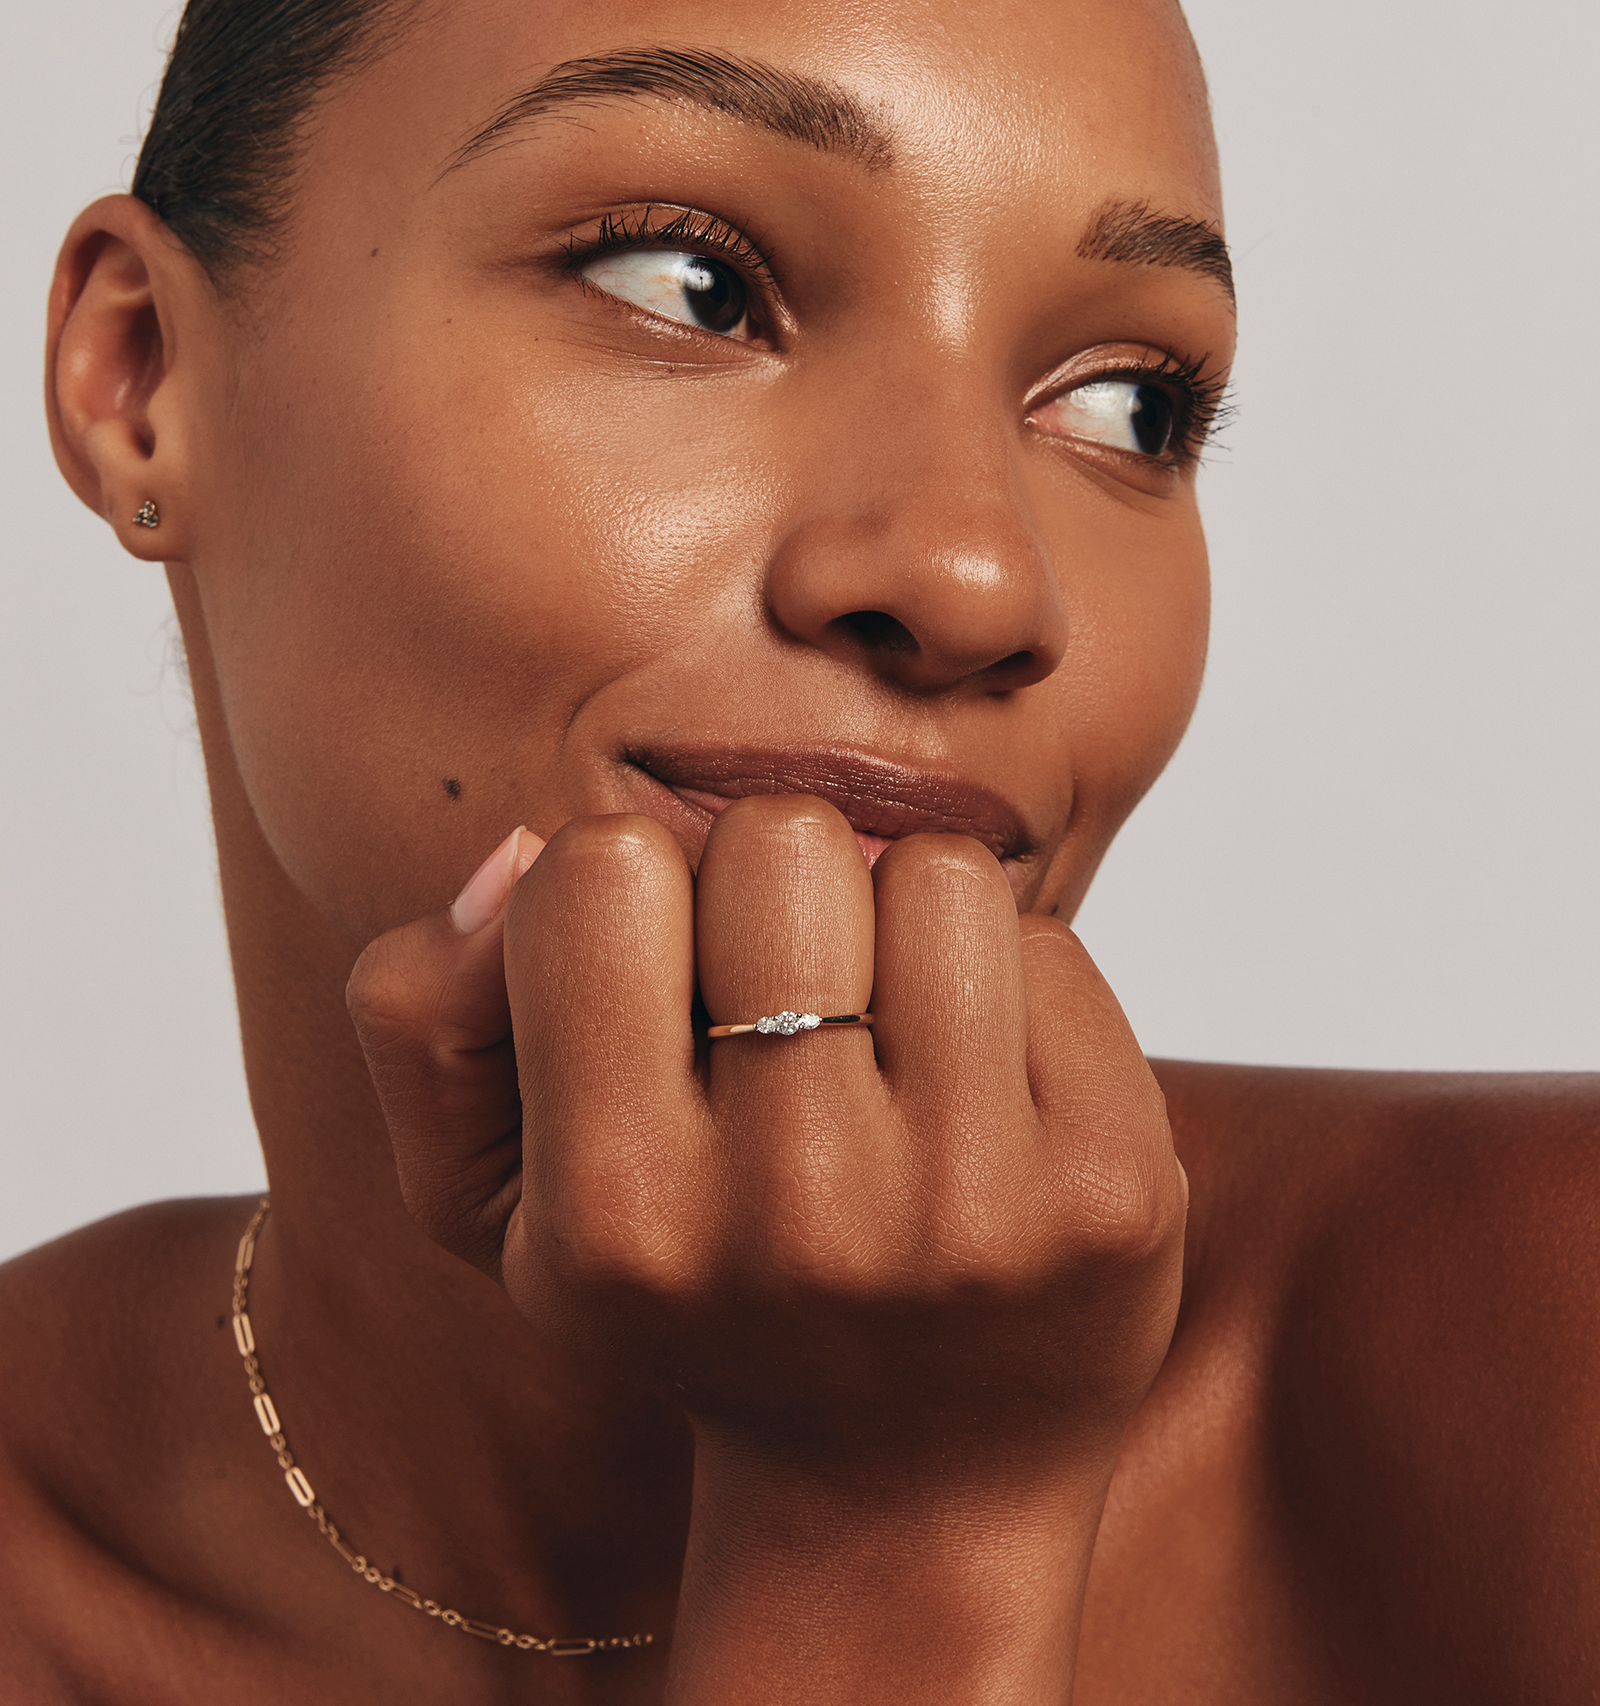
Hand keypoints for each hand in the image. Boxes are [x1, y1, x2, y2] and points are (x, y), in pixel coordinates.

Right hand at [349, 796, 1186, 1698]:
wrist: (904, 1488)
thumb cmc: (692, 1297)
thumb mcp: (496, 1201)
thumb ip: (426, 1016)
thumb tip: (521, 847)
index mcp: (616, 1215)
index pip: (600, 870)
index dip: (630, 894)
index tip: (661, 982)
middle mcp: (797, 1217)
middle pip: (782, 838)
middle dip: (777, 886)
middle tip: (789, 998)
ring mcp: (974, 1209)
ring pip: (936, 872)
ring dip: (902, 924)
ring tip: (888, 1044)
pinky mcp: (1115, 1191)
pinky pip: (1053, 946)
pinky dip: (1010, 986)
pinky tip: (987, 1099)